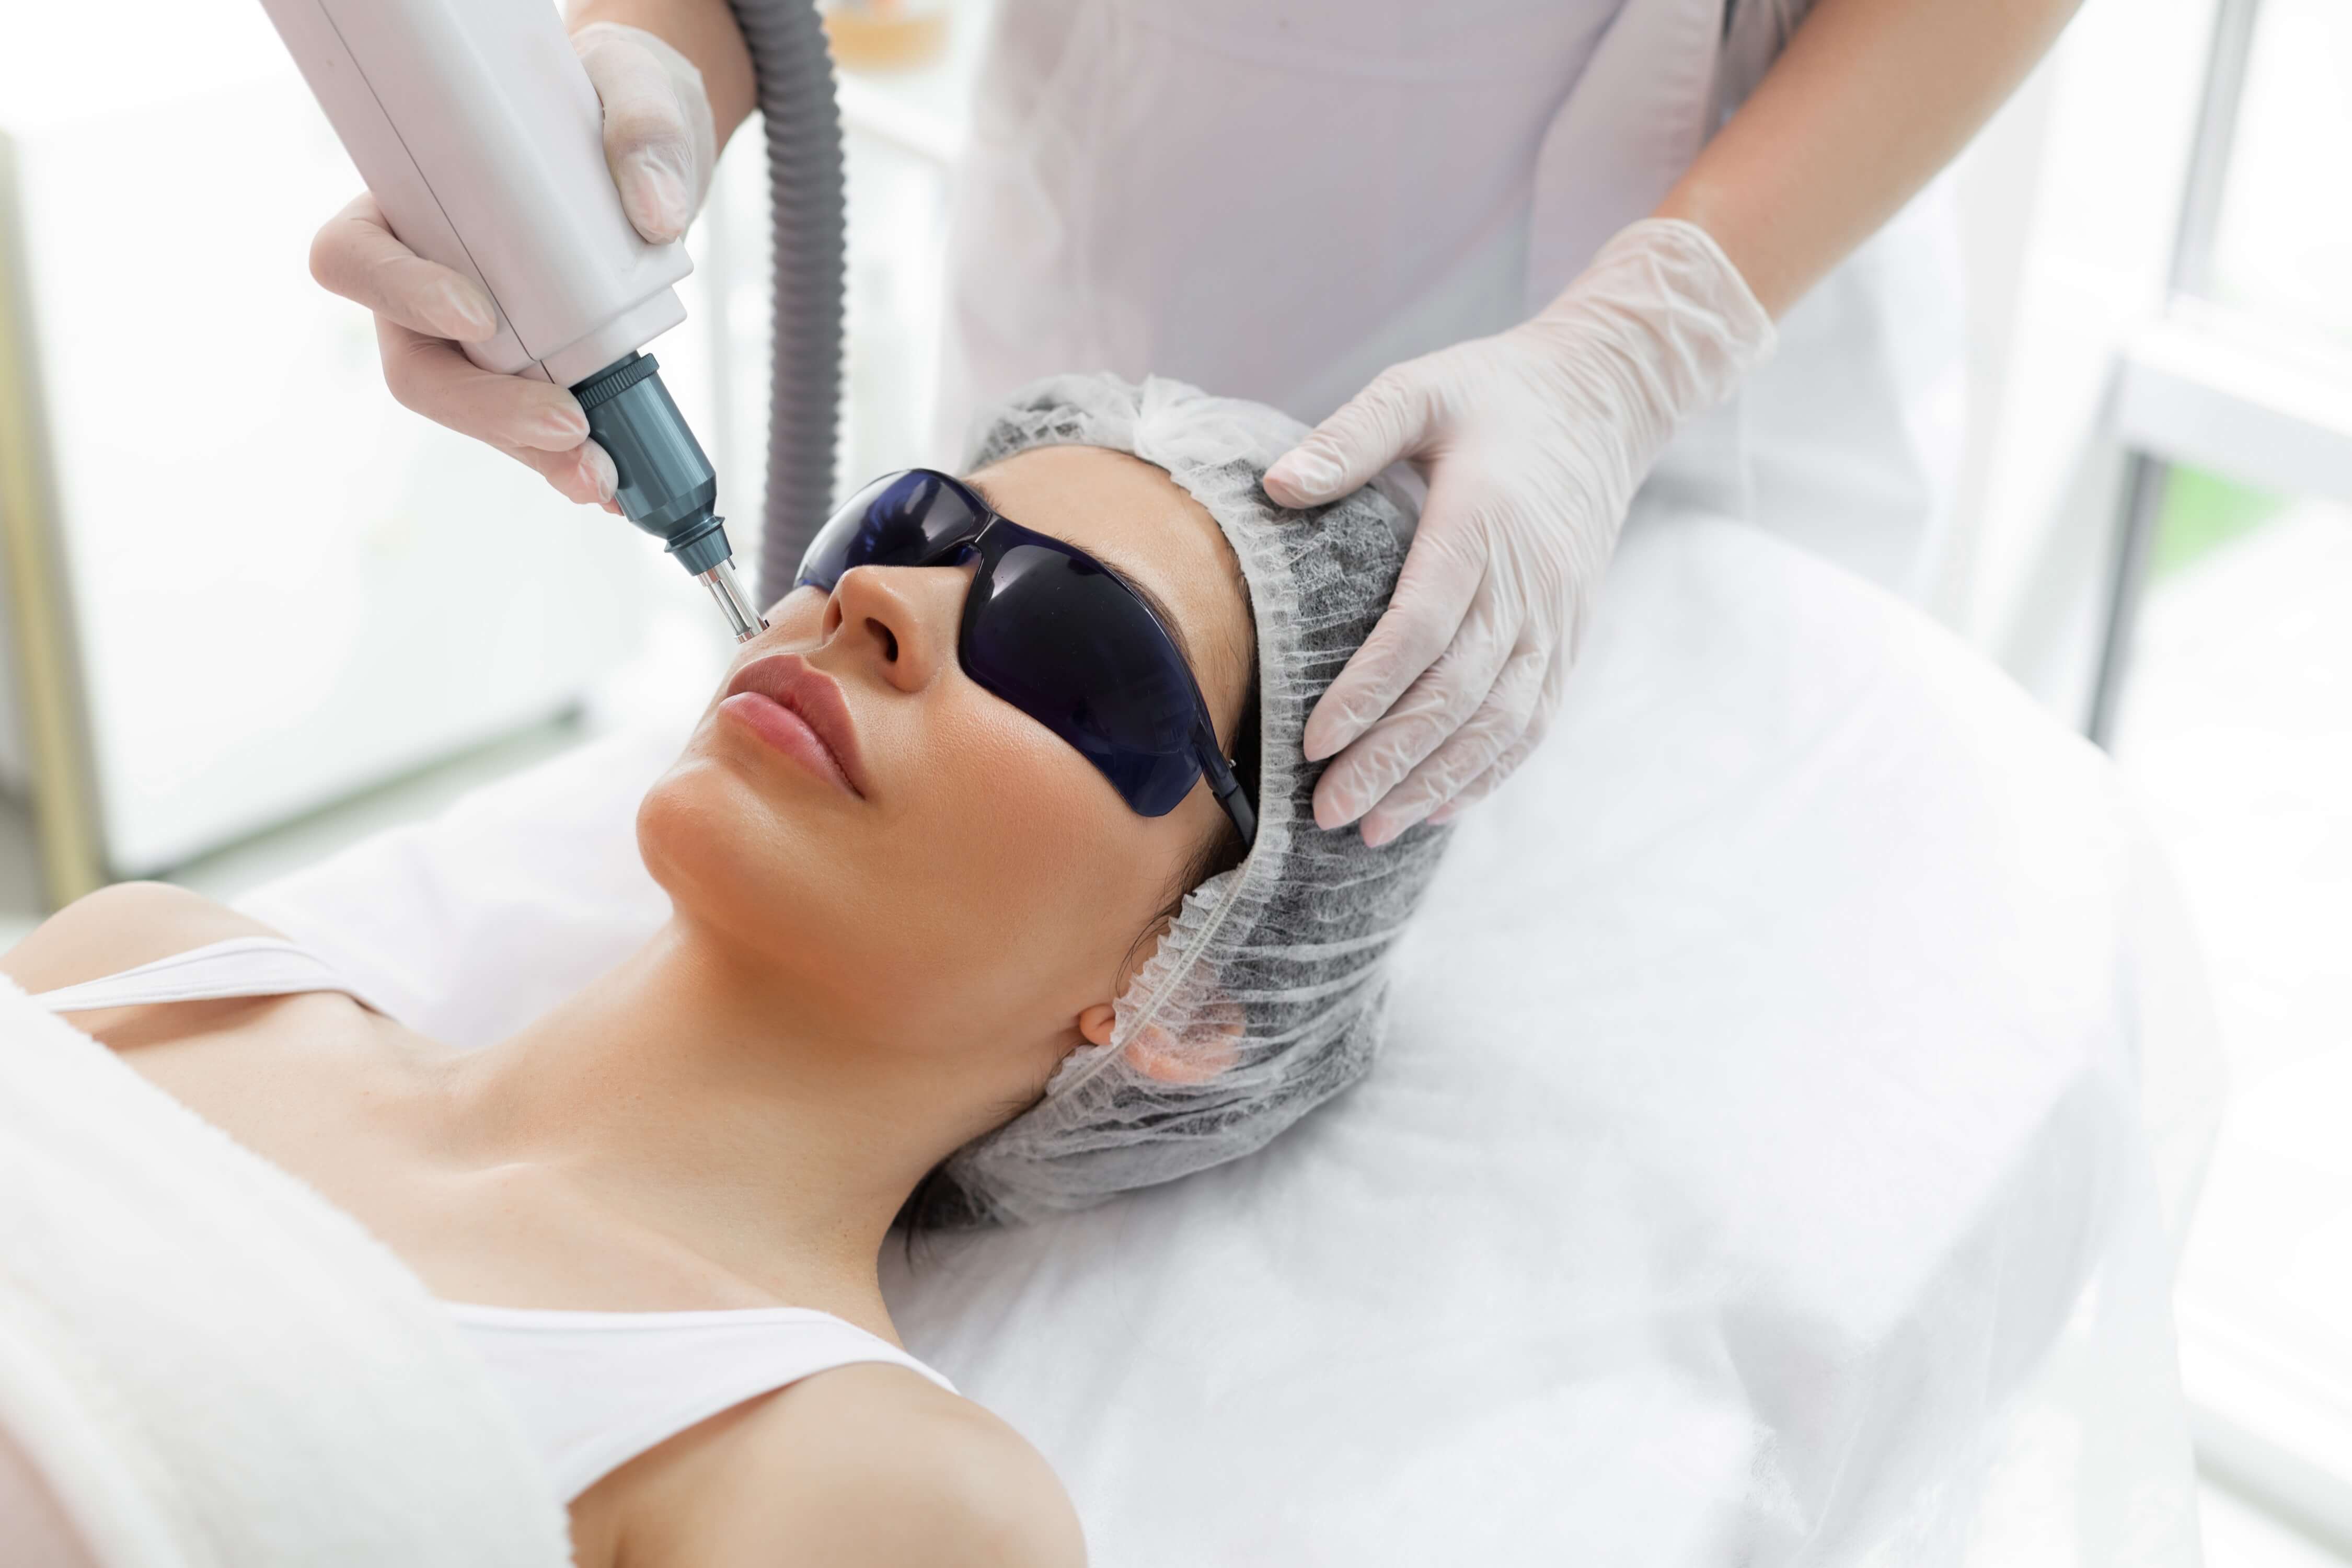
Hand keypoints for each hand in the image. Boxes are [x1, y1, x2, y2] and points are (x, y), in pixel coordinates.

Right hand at [306, 22, 716, 509]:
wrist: (653, 142)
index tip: (478, 315)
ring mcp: (473, 332)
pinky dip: (567, 456)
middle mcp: (425, 274)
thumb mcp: (638, 88)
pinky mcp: (531, 365)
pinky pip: (529, 423)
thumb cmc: (618, 98)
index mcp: (409, 198)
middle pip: (416, 364)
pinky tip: (612, 481)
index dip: (401, 293)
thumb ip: (646, 130)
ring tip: (603, 478)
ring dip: (533, 450)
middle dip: (486, 411)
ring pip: (472, 409)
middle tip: (569, 428)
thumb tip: (657, 212)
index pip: (355, 256)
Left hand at [1262, 218, 1774, 843]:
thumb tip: (1276, 485)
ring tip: (1373, 827)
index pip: (1424, 626)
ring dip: (1435, 780)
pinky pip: (1534, 720)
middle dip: (1391, 760)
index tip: (1315, 740)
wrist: (1605, 401)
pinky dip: (1488, 771)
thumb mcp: (1420, 388)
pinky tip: (1440, 808)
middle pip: (1457, 693)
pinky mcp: (1568, 638)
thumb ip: (1352, 436)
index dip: (1370, 689)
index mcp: (1482, 525)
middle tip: (1328, 811)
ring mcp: (1555, 619)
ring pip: (1499, 721)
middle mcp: (1527, 584)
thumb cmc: (1494, 396)